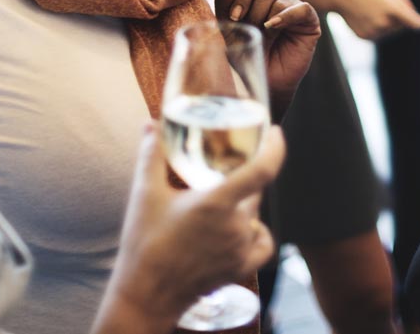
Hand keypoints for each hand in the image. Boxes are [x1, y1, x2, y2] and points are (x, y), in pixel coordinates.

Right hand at [95, 125, 283, 333]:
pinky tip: (243, 229)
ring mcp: (240, 249)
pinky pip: (262, 244)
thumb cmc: (144, 245)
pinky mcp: (240, 268)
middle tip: (220, 175)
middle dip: (240, 181)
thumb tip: (150, 124)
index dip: (275, 148)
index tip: (275, 133)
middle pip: (253, 191)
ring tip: (216, 205)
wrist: (145, 295)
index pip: (263, 169)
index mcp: (216, 203)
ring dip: (242, 208)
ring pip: (254, 216)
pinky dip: (256, 234)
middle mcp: (235, 226)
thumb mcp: (144, 195)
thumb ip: (151, 155)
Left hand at [216, 0, 319, 118]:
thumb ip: (226, 1)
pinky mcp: (309, 22)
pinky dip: (286, 16)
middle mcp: (275, 0)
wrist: (263, 82)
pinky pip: (301, 8)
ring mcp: (292, 8)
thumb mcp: (229, 28)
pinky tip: (273, 27)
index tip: (234, 17)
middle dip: (251, 10)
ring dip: (265, 18)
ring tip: (264, 36)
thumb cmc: (246, 56)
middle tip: (248, 28)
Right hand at [333, 0, 419, 41]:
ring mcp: (374, 32)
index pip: (411, 21)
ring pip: (391, 32)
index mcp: (390, 8)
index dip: (419, 23)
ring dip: (387, 23)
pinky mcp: (366, 37)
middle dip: (398, 17)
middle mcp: (383, 23)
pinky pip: (380, 35)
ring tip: (372, 10)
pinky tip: (366, 17)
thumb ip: (403, 3)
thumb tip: (414, 19)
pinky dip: (377, 28)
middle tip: (383, 4)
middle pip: (402, 26)